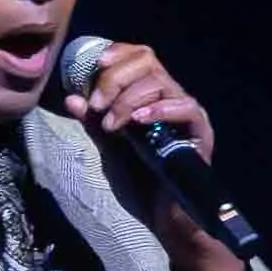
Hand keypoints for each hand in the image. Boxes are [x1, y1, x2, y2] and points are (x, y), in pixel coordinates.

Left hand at [70, 40, 253, 270]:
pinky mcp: (201, 132)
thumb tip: (70, 99)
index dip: (118, 53)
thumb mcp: (110, 147)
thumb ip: (94, 123)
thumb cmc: (142, 183)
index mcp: (150, 97)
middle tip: (96, 105)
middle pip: (147, 62)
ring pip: (161, 82)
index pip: (139, 57)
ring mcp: (188, 114)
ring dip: (128, 98)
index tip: (94, 65)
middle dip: (115, 78)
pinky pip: (185, 107)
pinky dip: (158, 109)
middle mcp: (172, 99)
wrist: (168, 217)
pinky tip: (137, 122)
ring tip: (112, 123)